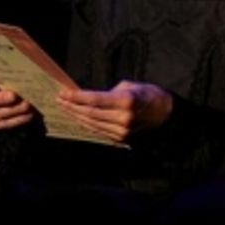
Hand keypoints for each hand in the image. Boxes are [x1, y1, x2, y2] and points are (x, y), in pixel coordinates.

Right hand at [0, 73, 33, 130]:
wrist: (18, 92)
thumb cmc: (9, 77)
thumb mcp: (6, 71)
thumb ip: (6, 69)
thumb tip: (15, 61)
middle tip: (13, 95)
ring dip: (9, 110)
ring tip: (26, 104)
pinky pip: (2, 124)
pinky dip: (16, 119)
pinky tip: (28, 114)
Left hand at [55, 80, 172, 142]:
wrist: (165, 113)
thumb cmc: (148, 94)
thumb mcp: (130, 85)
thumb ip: (109, 93)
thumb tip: (90, 98)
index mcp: (126, 101)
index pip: (95, 100)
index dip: (76, 97)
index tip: (63, 93)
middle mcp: (123, 118)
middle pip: (90, 113)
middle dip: (72, 106)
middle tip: (59, 100)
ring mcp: (122, 131)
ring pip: (92, 124)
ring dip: (76, 116)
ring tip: (65, 108)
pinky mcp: (121, 139)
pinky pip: (99, 131)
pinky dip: (86, 124)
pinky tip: (78, 118)